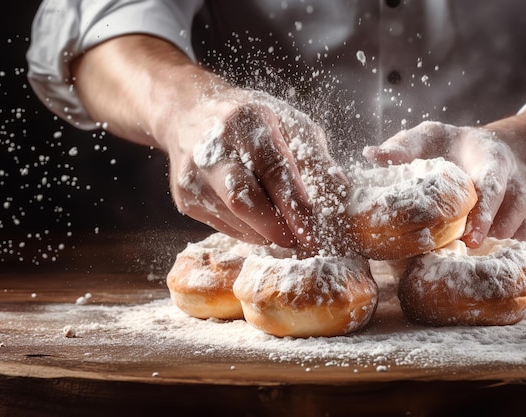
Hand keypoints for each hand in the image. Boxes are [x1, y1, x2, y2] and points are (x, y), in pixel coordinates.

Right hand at [162, 84, 344, 248]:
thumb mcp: (288, 123)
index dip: (296, 206)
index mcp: (244, 121)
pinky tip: (258, 219)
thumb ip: (315, 157)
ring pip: (235, 219)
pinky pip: (224, 226)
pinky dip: (248, 230)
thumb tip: (341, 192)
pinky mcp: (184, 199)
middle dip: (277, 228)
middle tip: (301, 242)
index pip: (273, 169)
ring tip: (283, 227)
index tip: (315, 233)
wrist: (189, 115)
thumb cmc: (250, 121)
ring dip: (265, 232)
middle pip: (242, 199)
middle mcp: (212, 147)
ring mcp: (193, 175)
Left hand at [363, 121, 525, 246]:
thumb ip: (404, 146)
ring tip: (464, 261)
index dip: (482, 212)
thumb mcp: (429, 136)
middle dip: (487, 235)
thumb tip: (370, 154)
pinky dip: (504, 252)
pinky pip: (523, 238)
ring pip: (517, 230)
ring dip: (492, 246)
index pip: (493, 185)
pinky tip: (478, 261)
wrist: (493, 148)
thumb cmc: (452, 145)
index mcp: (493, 158)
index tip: (467, 236)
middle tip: (462, 254)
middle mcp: (515, 180)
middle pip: (509, 212)